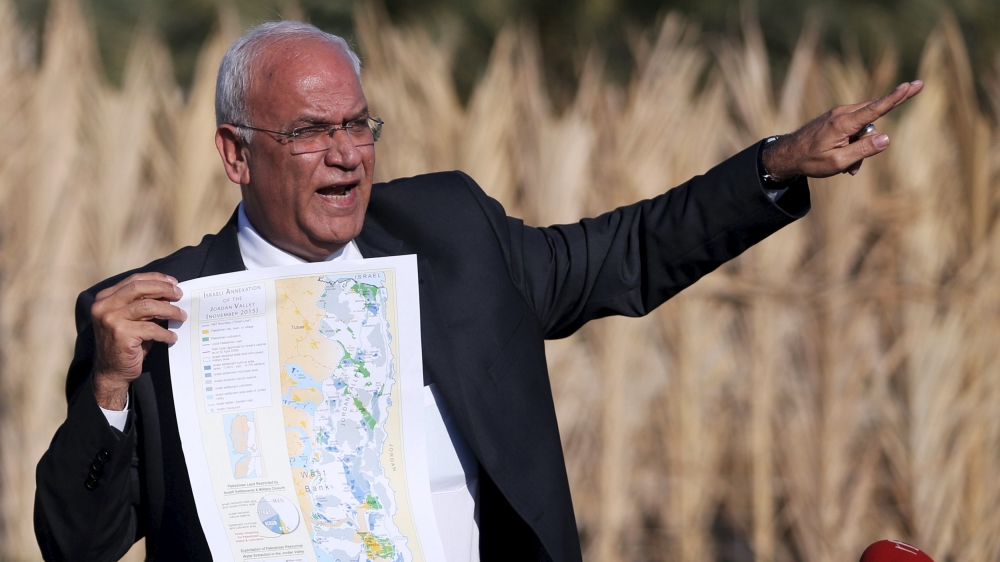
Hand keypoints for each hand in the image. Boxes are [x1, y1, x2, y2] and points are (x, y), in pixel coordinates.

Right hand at [91, 273, 186, 409]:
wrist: (111, 371)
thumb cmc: (126, 343)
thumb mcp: (133, 319)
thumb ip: (145, 305)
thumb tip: (170, 294)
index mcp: (105, 298)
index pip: (134, 280)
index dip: (156, 279)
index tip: (173, 282)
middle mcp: (104, 306)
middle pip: (139, 288)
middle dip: (163, 289)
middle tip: (179, 295)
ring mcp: (110, 320)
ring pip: (148, 306)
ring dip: (169, 311)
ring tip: (181, 316)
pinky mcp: (120, 334)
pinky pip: (151, 329)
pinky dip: (165, 333)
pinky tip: (172, 336)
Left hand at [762, 80, 923, 179]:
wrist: (788, 154)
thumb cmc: (811, 161)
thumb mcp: (837, 162)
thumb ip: (863, 150)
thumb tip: (886, 138)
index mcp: (843, 123)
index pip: (876, 109)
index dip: (897, 98)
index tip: (912, 85)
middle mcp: (843, 113)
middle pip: (873, 123)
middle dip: (869, 144)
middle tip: (852, 167)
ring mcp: (839, 114)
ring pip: (865, 128)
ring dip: (860, 147)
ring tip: (844, 166)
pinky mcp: (838, 118)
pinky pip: (856, 129)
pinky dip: (853, 144)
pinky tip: (842, 157)